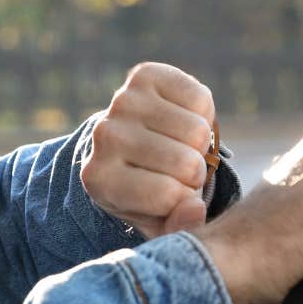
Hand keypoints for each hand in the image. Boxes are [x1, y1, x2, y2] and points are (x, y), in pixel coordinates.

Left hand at [81, 62, 216, 238]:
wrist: (133, 145)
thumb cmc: (148, 191)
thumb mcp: (159, 222)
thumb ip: (178, 228)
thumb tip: (194, 208)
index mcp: (100, 181)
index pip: (168, 195)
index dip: (186, 199)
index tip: (173, 194)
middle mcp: (104, 137)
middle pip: (187, 163)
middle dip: (195, 172)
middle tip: (179, 169)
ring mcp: (121, 102)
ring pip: (198, 131)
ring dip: (200, 143)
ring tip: (179, 145)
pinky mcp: (144, 75)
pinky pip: (200, 98)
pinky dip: (203, 112)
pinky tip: (181, 120)